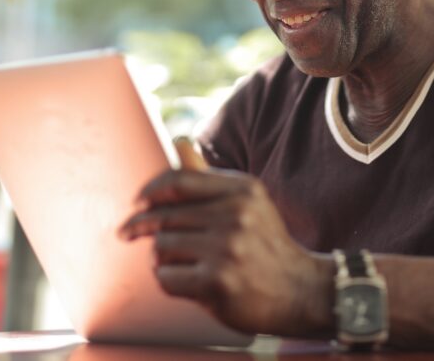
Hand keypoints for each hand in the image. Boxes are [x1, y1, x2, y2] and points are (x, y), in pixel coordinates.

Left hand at [118, 168, 332, 336]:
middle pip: (165, 215)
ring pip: (161, 247)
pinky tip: (186, 283)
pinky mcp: (217, 283)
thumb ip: (208, 176)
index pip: (179, 180)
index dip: (150, 191)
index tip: (137, 203)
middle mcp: (237, 215)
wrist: (302, 291)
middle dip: (144, 227)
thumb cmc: (264, 244)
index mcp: (243, 189)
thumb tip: (179, 141)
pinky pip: (166, 278)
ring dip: (160, 257)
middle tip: (131, 233)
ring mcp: (227, 250)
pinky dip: (168, 281)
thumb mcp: (247, 202)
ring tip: (177, 262)